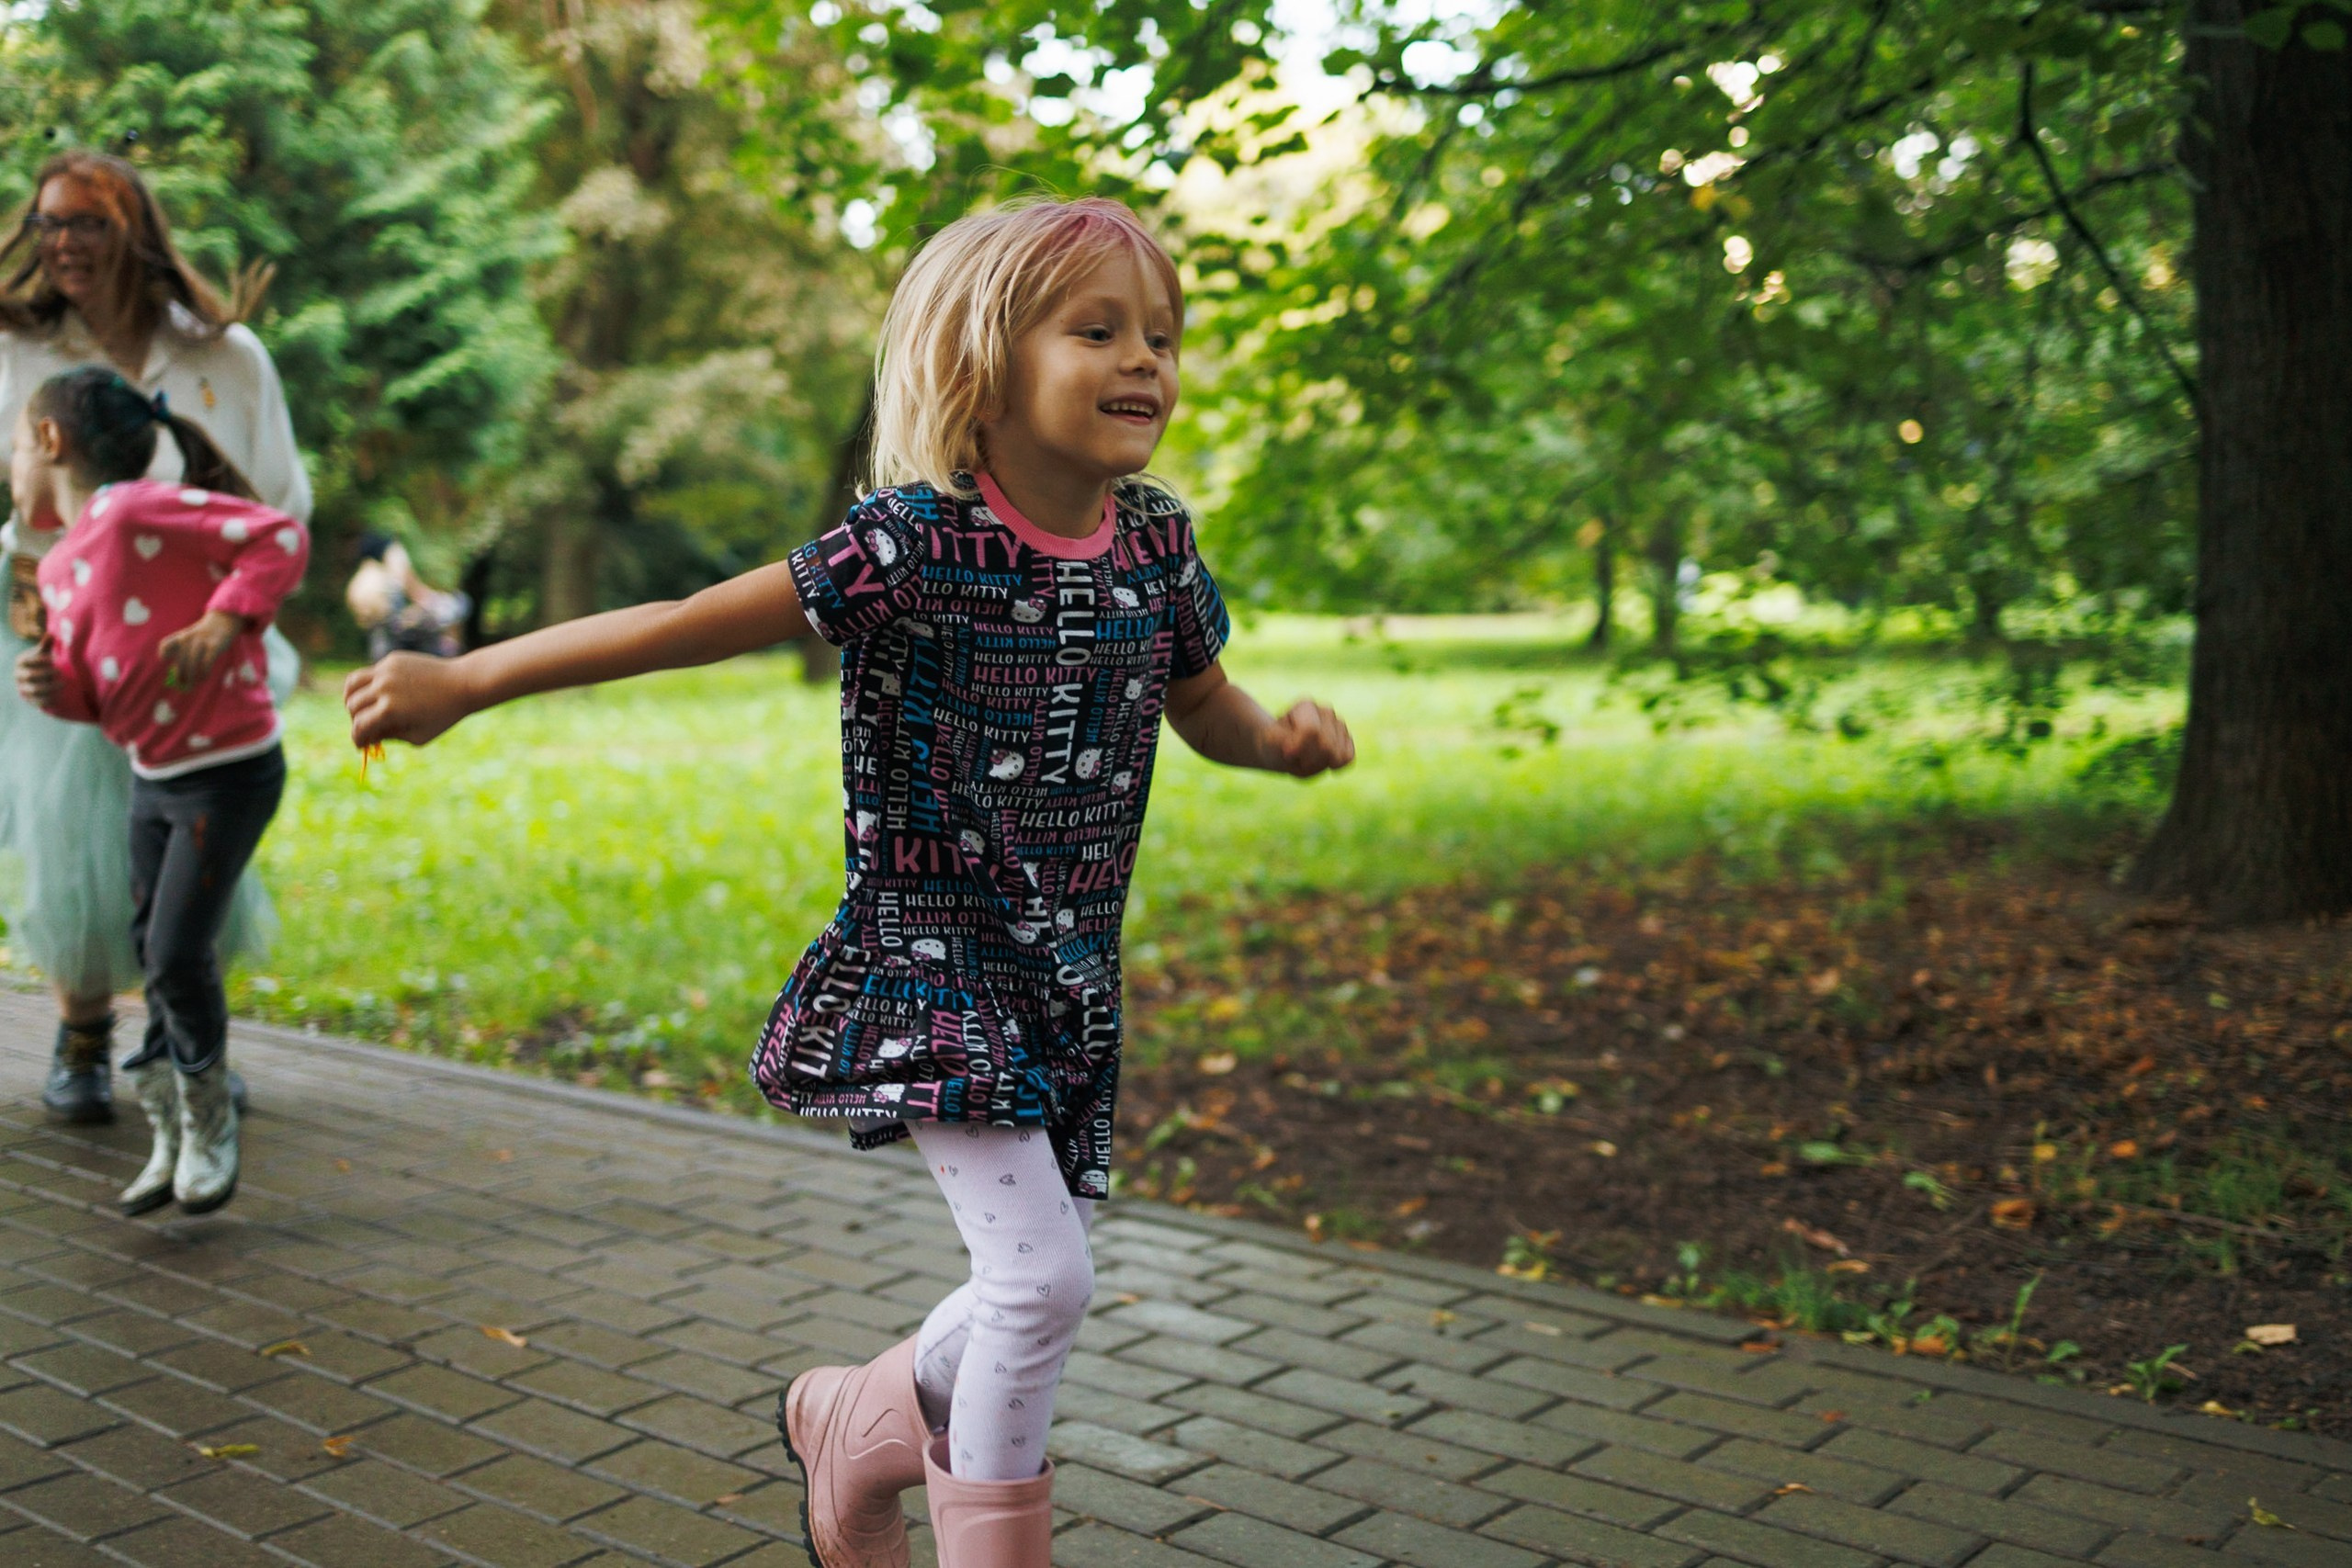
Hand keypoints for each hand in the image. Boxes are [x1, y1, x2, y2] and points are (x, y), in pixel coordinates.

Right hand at [14, 636, 57, 709]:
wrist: (39, 680)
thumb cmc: (42, 663)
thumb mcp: (44, 653)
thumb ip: (46, 645)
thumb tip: (51, 634)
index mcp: (20, 662)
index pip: (26, 661)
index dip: (39, 660)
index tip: (53, 659)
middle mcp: (18, 676)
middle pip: (30, 675)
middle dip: (46, 673)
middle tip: (60, 671)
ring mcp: (23, 688)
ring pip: (35, 690)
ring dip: (50, 687)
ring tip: (64, 684)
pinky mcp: (29, 699)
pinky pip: (38, 701)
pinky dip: (50, 698)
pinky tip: (60, 695)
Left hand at [158, 610, 246, 689]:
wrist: (222, 621)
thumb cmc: (205, 636)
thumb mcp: (191, 639)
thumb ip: (184, 655)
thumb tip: (181, 678)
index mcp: (181, 637)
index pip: (165, 645)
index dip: (163, 654)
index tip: (165, 662)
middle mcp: (188, 639)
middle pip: (180, 660)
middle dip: (180, 675)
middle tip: (182, 685)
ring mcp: (201, 642)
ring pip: (192, 664)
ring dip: (191, 677)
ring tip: (193, 684)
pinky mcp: (214, 646)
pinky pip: (206, 664)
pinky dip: (204, 674)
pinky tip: (203, 678)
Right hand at [345, 652, 475, 747]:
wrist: (463, 683)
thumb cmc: (443, 715)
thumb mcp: (418, 736)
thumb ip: (390, 737)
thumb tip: (367, 736)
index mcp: (389, 711)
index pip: (359, 727)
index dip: (357, 740)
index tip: (360, 745)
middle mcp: (383, 688)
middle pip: (352, 706)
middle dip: (356, 720)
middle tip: (367, 726)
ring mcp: (386, 671)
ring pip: (352, 683)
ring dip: (352, 698)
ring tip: (363, 706)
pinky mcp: (393, 659)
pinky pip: (372, 672)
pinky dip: (371, 684)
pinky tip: (385, 692)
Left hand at [1263, 698, 1354, 776]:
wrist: (1281, 749)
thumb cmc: (1274, 744)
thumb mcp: (1270, 743)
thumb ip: (1280, 741)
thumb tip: (1295, 745)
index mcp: (1305, 706)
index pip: (1311, 731)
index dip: (1298, 748)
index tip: (1286, 752)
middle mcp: (1326, 711)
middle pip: (1327, 746)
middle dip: (1309, 760)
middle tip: (1296, 757)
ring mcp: (1339, 724)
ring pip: (1338, 754)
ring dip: (1318, 765)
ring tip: (1306, 758)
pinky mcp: (1347, 739)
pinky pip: (1348, 758)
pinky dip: (1334, 766)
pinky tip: (1321, 761)